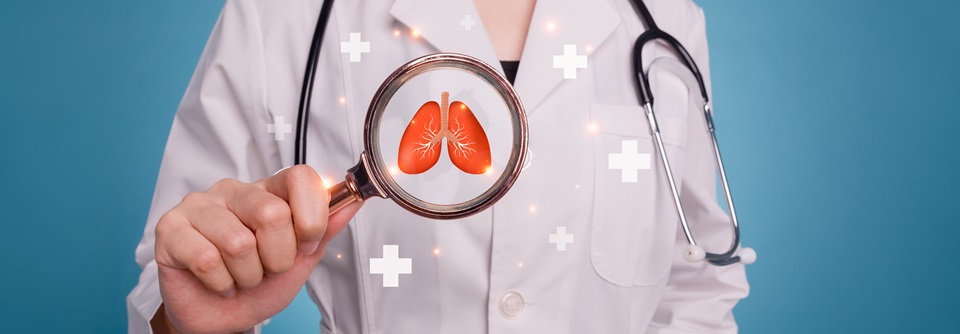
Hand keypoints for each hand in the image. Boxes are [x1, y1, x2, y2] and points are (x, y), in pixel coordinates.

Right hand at [152, 165, 361, 332]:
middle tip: (265, 267)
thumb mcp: (301, 259)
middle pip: (272, 213)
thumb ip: (325, 229)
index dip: (311, 218)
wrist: (221, 318)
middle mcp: (233, 190)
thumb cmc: (259, 285)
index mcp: (268, 190)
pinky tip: (217, 281)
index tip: (305, 244)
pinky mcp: (169, 228)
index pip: (301, 177)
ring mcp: (198, 205)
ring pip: (239, 241)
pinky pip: (207, 259)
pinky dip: (220, 283)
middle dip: (277, 257)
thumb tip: (353, 201)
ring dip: (247, 275)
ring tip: (239, 275)